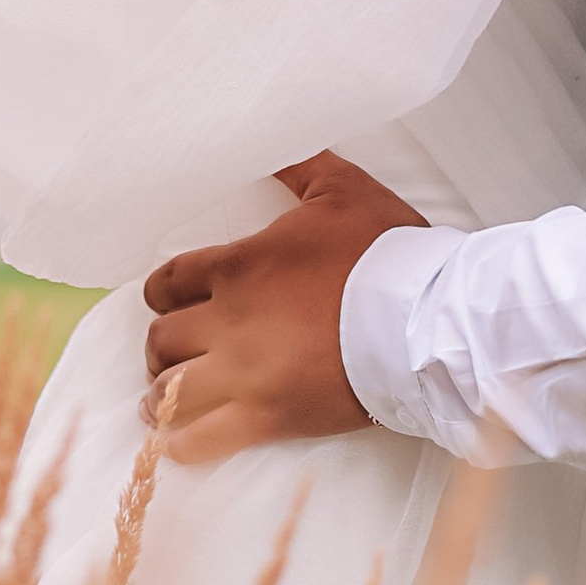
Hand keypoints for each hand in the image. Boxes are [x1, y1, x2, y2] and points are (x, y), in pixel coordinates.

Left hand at [141, 154, 423, 463]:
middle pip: (161, 338)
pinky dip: (181, 443)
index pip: (167, 282)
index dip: (164, 291)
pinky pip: (202, 440)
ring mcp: (244, 374)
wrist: (425, 322)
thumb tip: (274, 141)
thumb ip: (299, 164)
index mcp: (238, 267)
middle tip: (178, 347)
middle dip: (163, 342)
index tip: (174, 299)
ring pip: (169, 390)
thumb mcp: (342, 189)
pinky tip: (176, 440)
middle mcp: (227, 321)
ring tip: (168, 396)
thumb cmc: (385, 253)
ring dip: (162, 393)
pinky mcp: (266, 418)